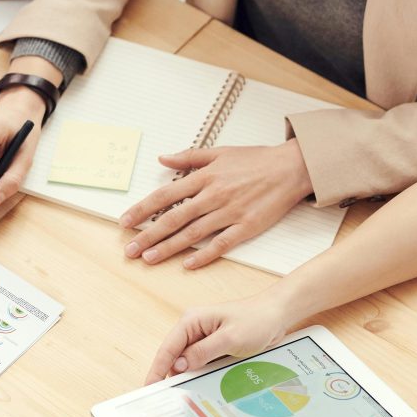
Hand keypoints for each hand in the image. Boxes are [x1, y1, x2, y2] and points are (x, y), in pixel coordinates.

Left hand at [120, 142, 311, 268]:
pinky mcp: (246, 227)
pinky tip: (187, 264)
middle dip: (148, 235)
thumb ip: (189, 156)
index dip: (142, 210)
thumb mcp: (219, 151)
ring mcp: (229, 212)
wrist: (290, 168)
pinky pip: (220, 244)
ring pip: (192, 234)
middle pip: (173, 218)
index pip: (165, 196)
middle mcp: (213, 195)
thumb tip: (162, 159)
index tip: (125, 222)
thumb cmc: (255, 159)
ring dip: (168, 247)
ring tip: (148, 258)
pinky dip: (203, 255)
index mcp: (204, 177)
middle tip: (129, 250)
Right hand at [145, 291, 291, 382]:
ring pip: (187, 362)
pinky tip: (198, 387)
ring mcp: (204, 338)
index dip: (157, 368)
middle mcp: (194, 328)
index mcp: (192, 320)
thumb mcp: (230, 339)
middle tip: (164, 398)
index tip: (150, 386)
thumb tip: (180, 365)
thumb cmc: (256, 319)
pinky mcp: (213, 347)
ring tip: (180, 396)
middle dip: (169, 376)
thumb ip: (203, 352)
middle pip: (174, 356)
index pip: (168, 347)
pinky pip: (200, 363)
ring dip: (185, 377)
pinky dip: (198, 374)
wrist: (276, 316)